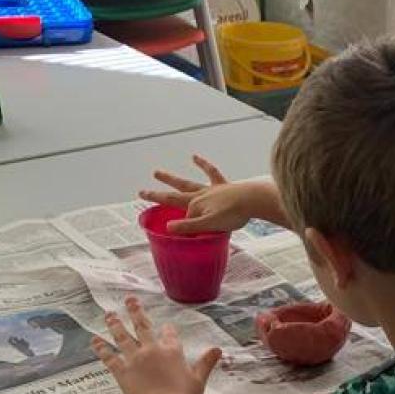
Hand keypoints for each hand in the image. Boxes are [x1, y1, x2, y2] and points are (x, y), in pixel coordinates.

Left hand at [92, 297, 221, 393]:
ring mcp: (135, 359)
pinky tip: (95, 340)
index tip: (166, 326)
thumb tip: (218, 349)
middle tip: (129, 299)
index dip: (168, 330)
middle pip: (143, 327)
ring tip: (109, 314)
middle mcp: (152, 350)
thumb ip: (206, 363)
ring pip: (123, 337)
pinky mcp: (122, 371)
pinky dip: (101, 348)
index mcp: (172, 351)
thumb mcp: (199, 379)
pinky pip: (109, 357)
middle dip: (136, 311)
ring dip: (115, 324)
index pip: (170, 335)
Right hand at [139, 155, 254, 234]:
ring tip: (157, 172)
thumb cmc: (233, 214)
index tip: (177, 237)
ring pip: (187, 183)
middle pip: (174, 195)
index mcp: (195, 207)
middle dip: (158, 196)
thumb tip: (168, 228)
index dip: (178, 228)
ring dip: (171, 178)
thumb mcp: (209, 224)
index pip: (180, 219)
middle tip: (141, 191)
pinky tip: (194, 156)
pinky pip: (210, 172)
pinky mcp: (222, 185)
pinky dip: (203, 164)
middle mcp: (199, 196)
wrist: (253, 200)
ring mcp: (210, 189)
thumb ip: (189, 227)